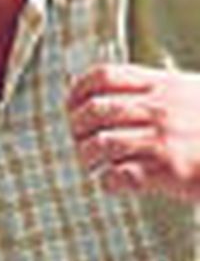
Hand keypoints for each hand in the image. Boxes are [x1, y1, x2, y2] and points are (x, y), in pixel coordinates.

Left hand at [67, 63, 199, 200]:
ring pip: (98, 145)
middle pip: (91, 112)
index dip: (77, 93)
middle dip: (77, 130)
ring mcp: (162, 138)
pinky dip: (108, 182)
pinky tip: (117, 184)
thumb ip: (156, 90)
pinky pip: (117, 176)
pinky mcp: (168, 170)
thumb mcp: (191, 93)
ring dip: (89, 158)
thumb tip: (112, 95)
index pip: (101, 77)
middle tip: (83, 144)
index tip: (73, 109)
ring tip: (98, 166)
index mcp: (162, 85)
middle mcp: (158, 108)